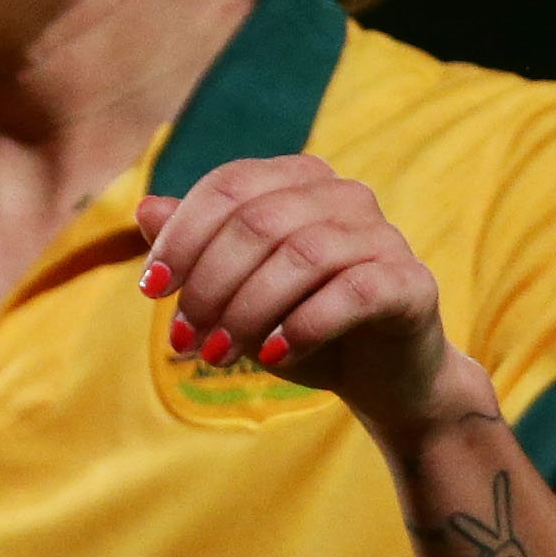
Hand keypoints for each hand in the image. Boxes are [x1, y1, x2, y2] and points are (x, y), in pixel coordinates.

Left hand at [132, 158, 477, 437]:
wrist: (378, 376)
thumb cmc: (296, 324)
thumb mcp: (235, 289)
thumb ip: (196, 247)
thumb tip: (145, 209)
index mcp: (299, 180)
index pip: (228, 186)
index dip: (181, 237)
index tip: (151, 290)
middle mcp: (345, 195)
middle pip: (259, 222)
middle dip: (209, 285)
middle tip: (183, 340)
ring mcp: (383, 235)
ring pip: (302, 256)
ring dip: (247, 312)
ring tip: (217, 356)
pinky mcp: (410, 282)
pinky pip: (352, 292)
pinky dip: (303, 326)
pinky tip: (272, 358)